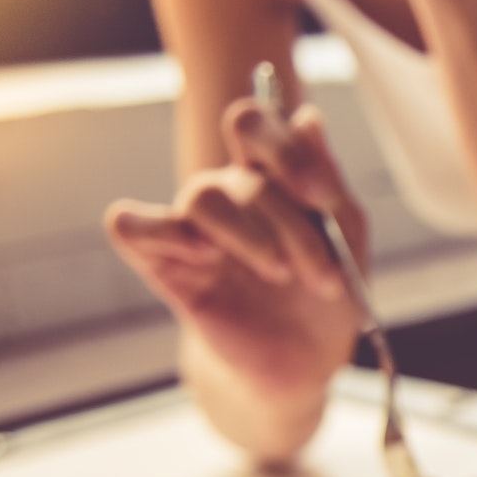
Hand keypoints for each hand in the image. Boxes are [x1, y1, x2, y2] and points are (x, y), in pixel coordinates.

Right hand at [105, 97, 364, 403]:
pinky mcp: (163, 262)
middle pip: (241, 177)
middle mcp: (226, 193)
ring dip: (253, 240)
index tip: (321, 197)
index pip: (253, 123)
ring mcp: (192, 226)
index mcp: (269, 175)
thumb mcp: (347, 237)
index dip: (285, 149)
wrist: (307, 359)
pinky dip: (161, 232)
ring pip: (201, 196)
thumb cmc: (326, 293)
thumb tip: (308, 117)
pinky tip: (203, 257)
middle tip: (323, 274)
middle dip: (292, 226)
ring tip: (281, 276)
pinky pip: (129, 226)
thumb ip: (326, 178)